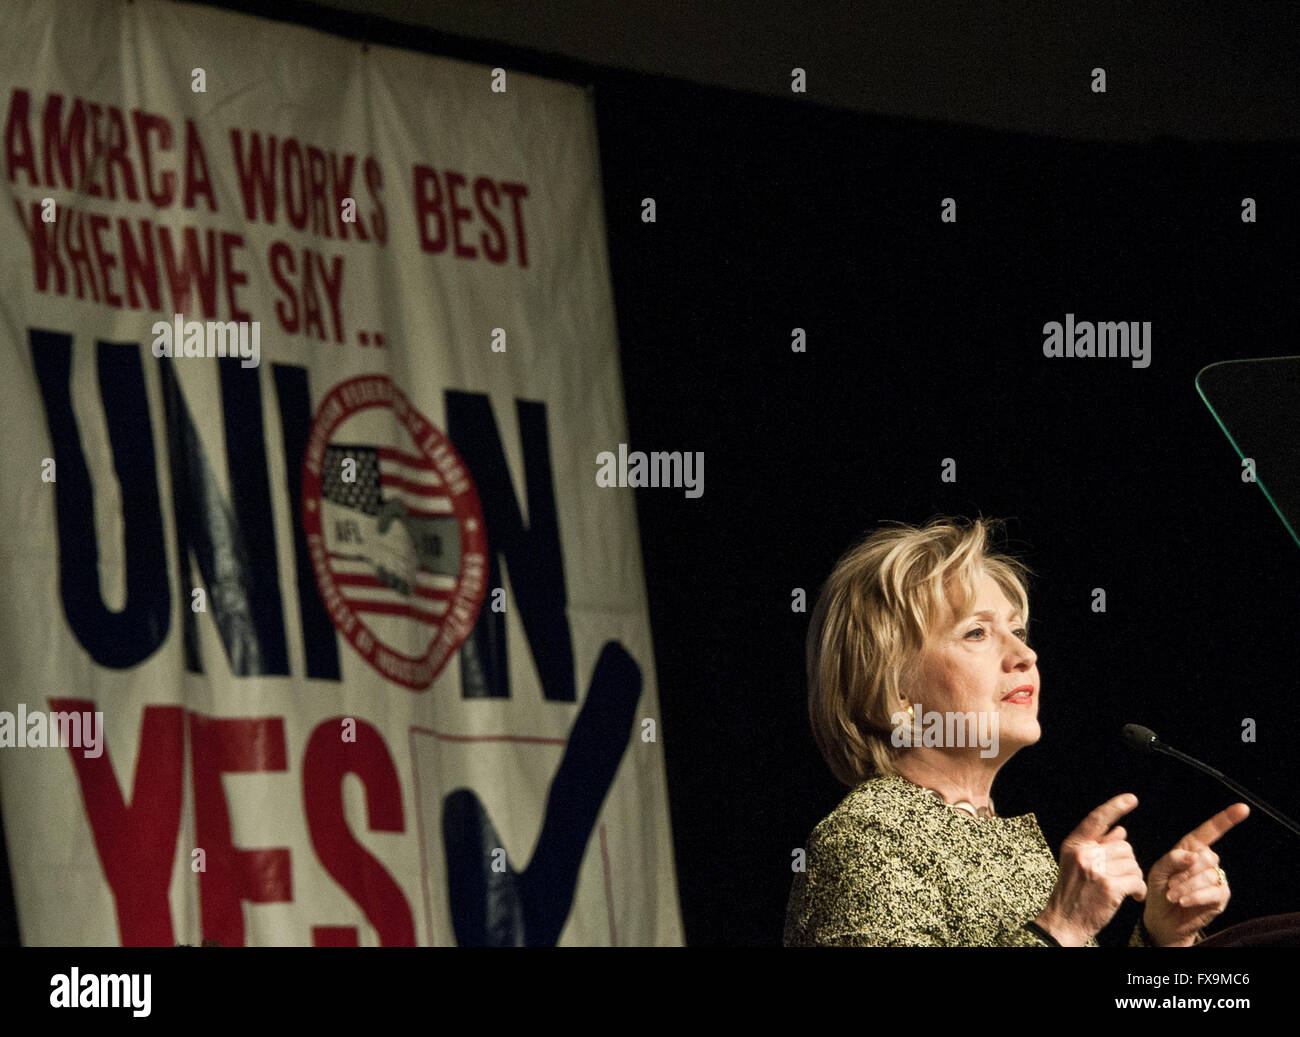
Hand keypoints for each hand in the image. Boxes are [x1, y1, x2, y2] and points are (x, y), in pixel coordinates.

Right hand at [1037, 793, 1146, 945]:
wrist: (1063, 922)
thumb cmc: (1073, 894)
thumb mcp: (1078, 864)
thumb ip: (1098, 846)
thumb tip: (1121, 830)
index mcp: (1074, 845)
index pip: (1097, 819)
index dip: (1115, 807)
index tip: (1131, 798)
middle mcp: (1083, 853)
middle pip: (1124, 846)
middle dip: (1128, 862)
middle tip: (1121, 877)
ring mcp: (1096, 870)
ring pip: (1133, 864)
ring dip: (1134, 877)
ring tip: (1124, 888)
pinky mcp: (1109, 887)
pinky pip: (1137, 880)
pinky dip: (1139, 890)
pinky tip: (1133, 897)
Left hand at [1142, 803, 1248, 946]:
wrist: (1163, 918)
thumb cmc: (1159, 890)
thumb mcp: (1158, 871)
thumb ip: (1172, 859)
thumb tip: (1193, 855)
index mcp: (1191, 849)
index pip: (1209, 831)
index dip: (1226, 819)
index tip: (1242, 808)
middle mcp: (1207, 860)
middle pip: (1203, 856)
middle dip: (1181, 872)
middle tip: (1169, 885)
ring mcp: (1216, 878)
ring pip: (1205, 875)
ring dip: (1185, 886)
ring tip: (1172, 895)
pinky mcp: (1221, 895)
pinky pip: (1212, 891)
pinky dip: (1194, 896)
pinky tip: (1183, 901)